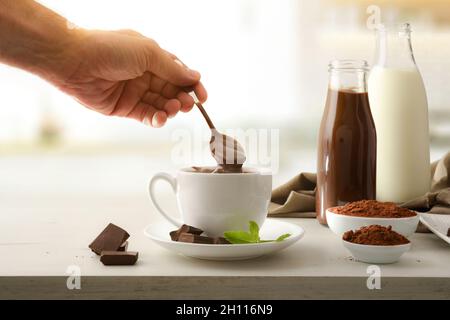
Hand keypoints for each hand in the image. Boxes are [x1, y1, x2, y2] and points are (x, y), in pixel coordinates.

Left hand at [55, 29, 206, 127]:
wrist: (75, 62)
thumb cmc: (109, 49)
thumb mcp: (148, 53)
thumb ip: (172, 68)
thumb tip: (194, 77)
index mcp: (152, 57)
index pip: (179, 73)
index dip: (192, 85)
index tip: (202, 96)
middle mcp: (145, 75)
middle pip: (172, 91)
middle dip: (183, 99)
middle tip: (188, 105)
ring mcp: (136, 92)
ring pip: (161, 105)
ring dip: (171, 109)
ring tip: (172, 109)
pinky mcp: (125, 108)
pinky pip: (147, 116)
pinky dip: (156, 119)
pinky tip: (160, 118)